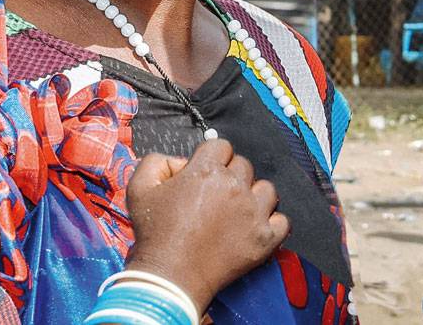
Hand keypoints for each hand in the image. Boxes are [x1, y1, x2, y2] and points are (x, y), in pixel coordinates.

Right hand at [124, 137, 288, 309]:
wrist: (170, 277)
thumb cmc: (155, 235)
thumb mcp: (139, 188)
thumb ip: (157, 162)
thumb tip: (180, 162)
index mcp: (206, 171)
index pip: (222, 146)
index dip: (211, 158)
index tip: (205, 172)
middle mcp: (234, 187)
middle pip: (243, 165)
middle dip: (230, 175)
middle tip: (215, 196)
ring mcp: (253, 213)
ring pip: (266, 189)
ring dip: (253, 196)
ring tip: (236, 211)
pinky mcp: (264, 238)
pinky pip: (283, 221)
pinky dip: (272, 222)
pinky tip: (255, 227)